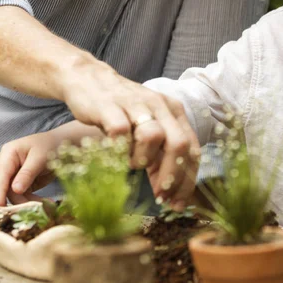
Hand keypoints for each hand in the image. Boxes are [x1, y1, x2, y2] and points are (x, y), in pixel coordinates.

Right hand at [0, 132, 60, 205]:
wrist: (61, 145)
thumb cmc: (50, 145)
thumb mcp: (40, 158)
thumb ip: (27, 173)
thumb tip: (15, 190)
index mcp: (7, 154)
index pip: (0, 175)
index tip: (0, 205)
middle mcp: (5, 165)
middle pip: (1, 187)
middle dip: (11, 199)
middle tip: (22, 211)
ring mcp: (12, 175)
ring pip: (11, 194)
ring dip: (24, 202)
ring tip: (41, 205)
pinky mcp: (20, 184)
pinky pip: (21, 196)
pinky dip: (30, 201)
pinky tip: (43, 203)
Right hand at [57, 60, 200, 208]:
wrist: (90, 79)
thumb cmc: (123, 110)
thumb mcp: (149, 129)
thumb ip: (161, 155)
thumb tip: (171, 193)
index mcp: (174, 112)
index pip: (192, 149)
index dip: (188, 180)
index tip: (178, 203)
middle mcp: (160, 105)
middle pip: (179, 144)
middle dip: (172, 176)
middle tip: (160, 194)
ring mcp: (136, 104)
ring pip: (153, 137)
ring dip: (143, 160)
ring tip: (132, 163)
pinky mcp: (110, 107)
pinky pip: (120, 132)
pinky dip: (119, 149)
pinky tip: (114, 152)